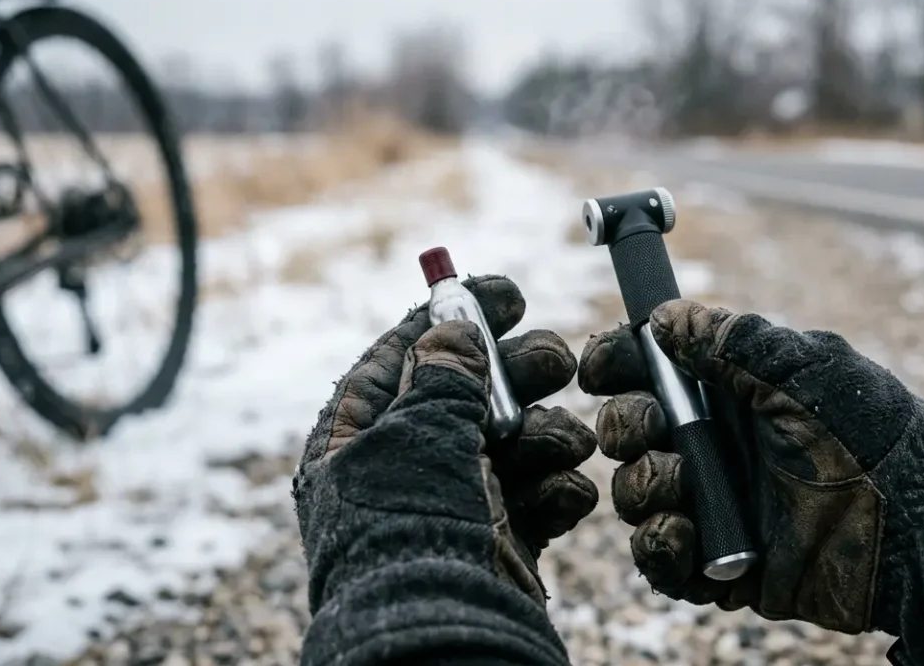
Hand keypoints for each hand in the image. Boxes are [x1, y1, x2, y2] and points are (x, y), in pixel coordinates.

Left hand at [294, 275, 598, 606]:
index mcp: (358, 439)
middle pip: (468, 395)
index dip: (453, 318)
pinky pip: (535, 497)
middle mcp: (404, 468)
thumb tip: (451, 329)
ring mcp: (454, 505)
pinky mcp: (497, 541)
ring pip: (511, 444)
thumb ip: (441, 376)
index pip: (403, 357)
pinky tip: (566, 491)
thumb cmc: (408, 530)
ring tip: (565, 441)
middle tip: (555, 360)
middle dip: (517, 376)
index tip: (506, 292)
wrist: (438, 631)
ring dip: (546, 434)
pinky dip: (557, 490)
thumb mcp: (416, 435)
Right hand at [579, 300, 923, 662]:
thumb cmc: (868, 434)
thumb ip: (728, 339)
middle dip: (625, 425)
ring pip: (634, 494)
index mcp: (727, 391)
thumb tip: (663, 316)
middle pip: (627, 430)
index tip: (602, 368)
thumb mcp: (800, 368)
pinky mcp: (718, 564)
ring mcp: (712, 505)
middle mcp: (712, 445)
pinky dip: (657, 545)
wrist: (916, 524)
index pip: (647, 370)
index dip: (615, 364)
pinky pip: (658, 559)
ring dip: (642, 485)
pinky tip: (682, 531)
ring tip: (680, 487)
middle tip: (653, 429)